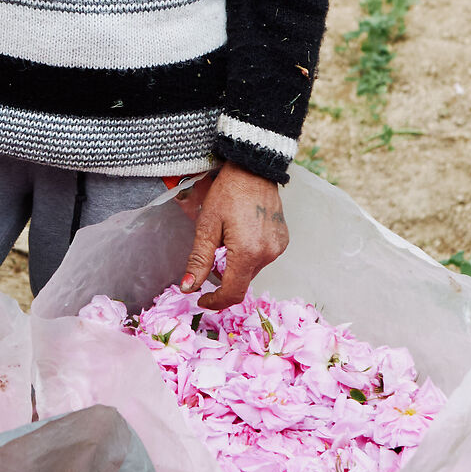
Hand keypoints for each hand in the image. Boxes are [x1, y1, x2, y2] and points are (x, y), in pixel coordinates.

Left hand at [177, 163, 288, 309]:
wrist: (253, 169)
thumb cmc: (227, 193)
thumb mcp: (206, 226)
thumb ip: (198, 260)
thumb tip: (188, 288)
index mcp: (247, 253)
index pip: (232, 292)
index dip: (215, 302)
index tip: (201, 299)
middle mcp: (267, 254)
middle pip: (241, 281)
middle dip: (223, 277)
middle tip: (210, 255)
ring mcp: (278, 248)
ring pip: (251, 271)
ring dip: (236, 265)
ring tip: (226, 239)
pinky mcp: (282, 241)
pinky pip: (262, 258)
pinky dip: (248, 255)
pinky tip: (241, 235)